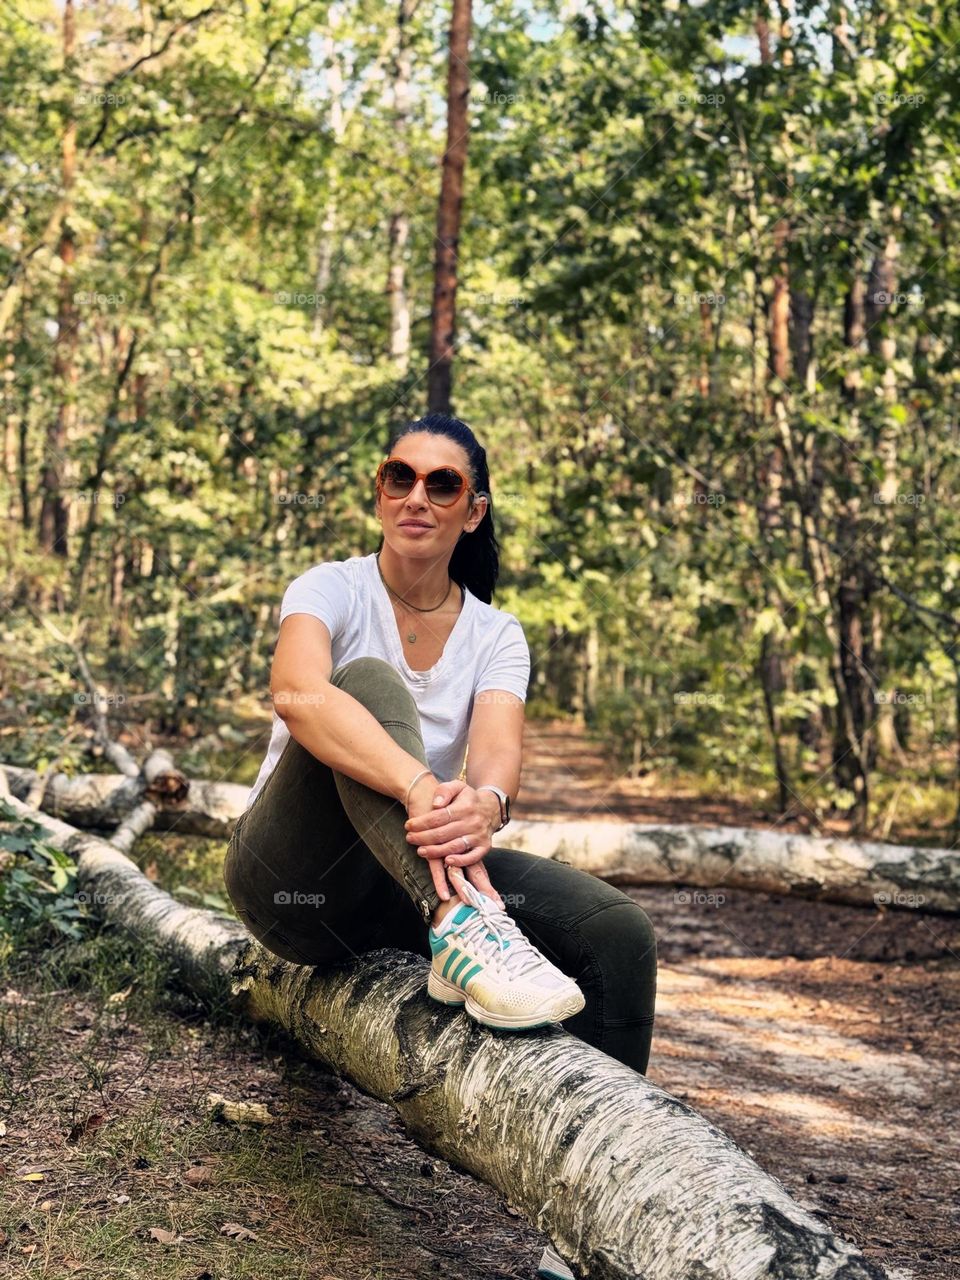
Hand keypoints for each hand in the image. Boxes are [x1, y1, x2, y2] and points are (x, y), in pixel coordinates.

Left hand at [404, 779, 503, 907]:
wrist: (491, 808)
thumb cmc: (467, 798)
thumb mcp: (457, 786)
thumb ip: (444, 791)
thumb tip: (435, 804)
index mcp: (465, 807)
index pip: (439, 817)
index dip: (422, 822)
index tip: (408, 825)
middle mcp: (473, 822)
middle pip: (443, 833)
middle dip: (423, 837)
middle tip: (409, 838)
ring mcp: (479, 836)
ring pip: (454, 847)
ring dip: (436, 851)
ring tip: (420, 851)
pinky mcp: (484, 847)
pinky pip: (473, 857)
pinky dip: (460, 861)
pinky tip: (446, 862)